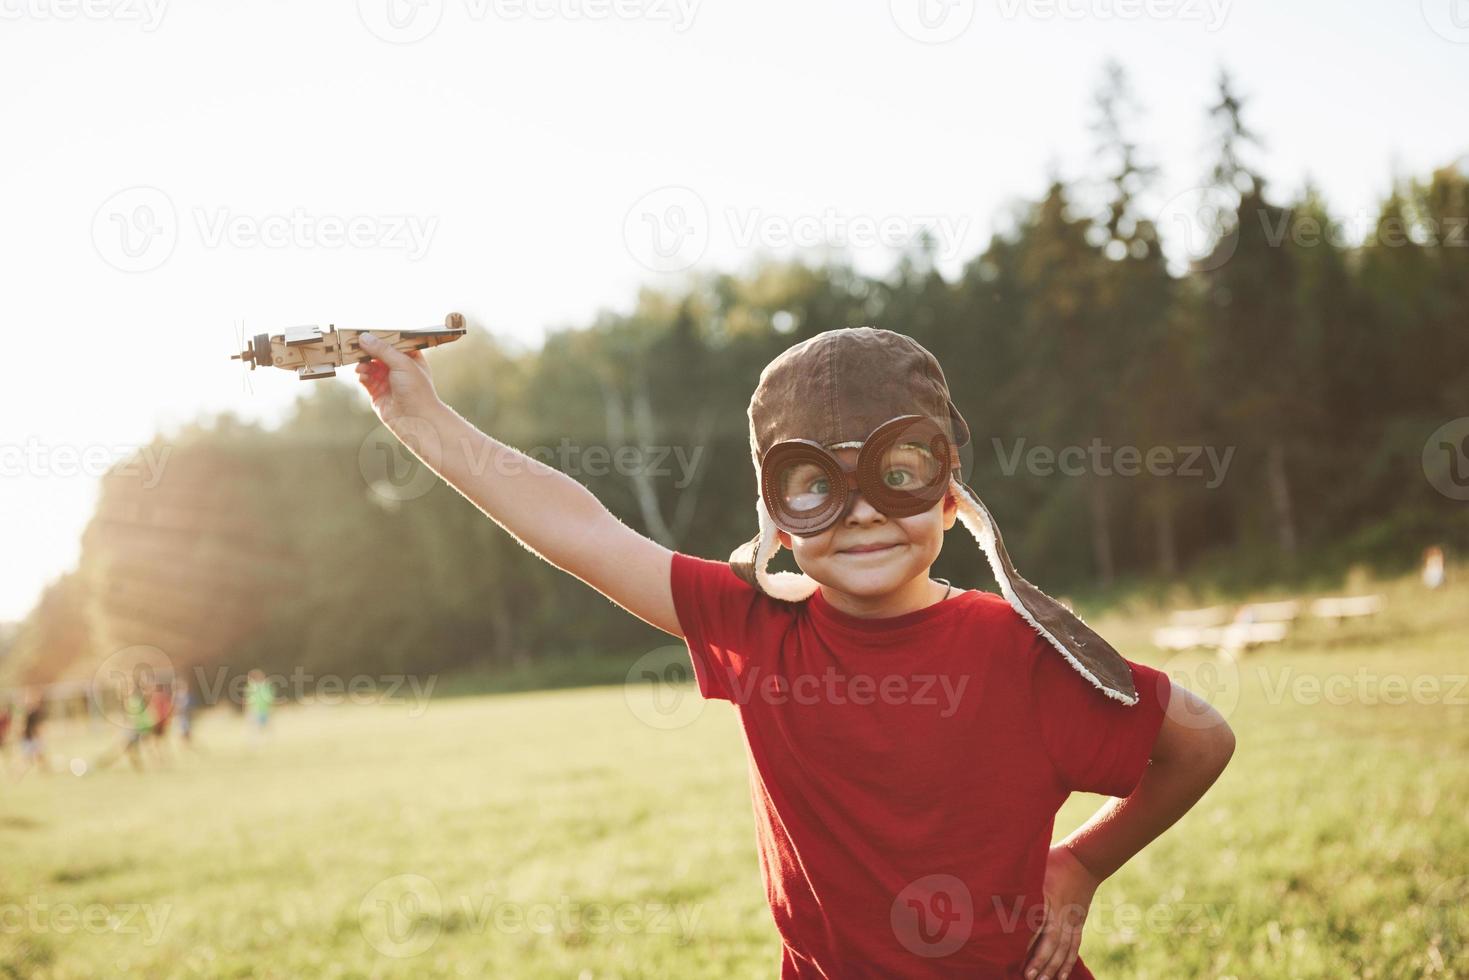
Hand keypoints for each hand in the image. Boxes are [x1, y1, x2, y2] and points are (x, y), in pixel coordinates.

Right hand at [355, 332, 441, 431]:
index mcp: (410, 358)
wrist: (417, 419)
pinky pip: (365, 379)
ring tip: (361, 366)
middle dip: (367, 350)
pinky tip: (362, 376)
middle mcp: (398, 368)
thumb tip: (364, 337)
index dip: (379, 337)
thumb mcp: (402, 363)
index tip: (365, 332)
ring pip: (369, 366)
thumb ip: (382, 350)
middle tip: (354, 346)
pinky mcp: (377, 392)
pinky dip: (362, 376)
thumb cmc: (417, 390)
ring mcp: (387, 380)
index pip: (392, 342)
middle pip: (378, 353)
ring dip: (363, 364)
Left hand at [1022, 844, 1100, 979]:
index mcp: (1047, 896)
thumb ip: (1017, 881)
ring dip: (1053, 966)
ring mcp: (1071, 919)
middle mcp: (1060, 911)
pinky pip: (1074, 946)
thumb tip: (991, 889)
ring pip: (1063, 947)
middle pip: (1051, 940)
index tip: (1014, 955)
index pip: (1036, 922)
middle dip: (1040, 960)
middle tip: (1027, 977)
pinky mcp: (1078, 923)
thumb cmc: (1052, 861)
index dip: (1027, 941)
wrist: (1083, 861)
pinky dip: (1068, 962)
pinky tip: (1061, 976)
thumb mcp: (1034, 867)